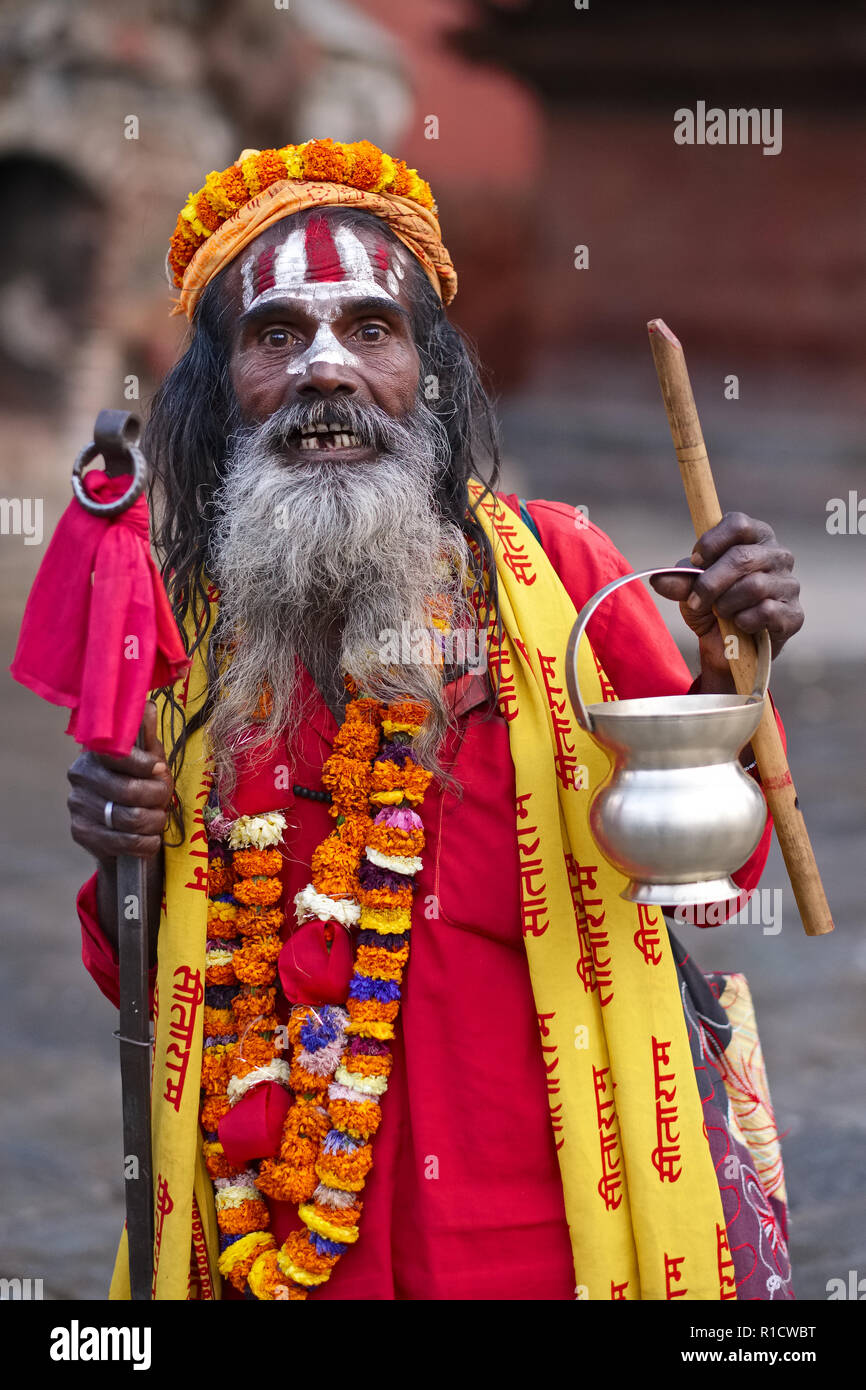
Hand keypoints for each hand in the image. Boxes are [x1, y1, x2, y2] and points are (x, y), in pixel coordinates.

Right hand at [67, 700, 173, 862]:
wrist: (126, 829)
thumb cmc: (141, 785)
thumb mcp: (149, 760)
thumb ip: (147, 736)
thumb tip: (149, 706)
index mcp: (94, 753)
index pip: (115, 754)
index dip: (141, 763)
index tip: (159, 769)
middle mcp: (79, 777)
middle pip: (127, 791)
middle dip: (156, 797)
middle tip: (164, 800)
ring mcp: (77, 806)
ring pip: (129, 818)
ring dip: (154, 821)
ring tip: (158, 819)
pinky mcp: (81, 833)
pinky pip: (124, 842)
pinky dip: (146, 843)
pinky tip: (151, 839)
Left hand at [649, 511, 803, 678]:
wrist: (727, 648)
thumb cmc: (712, 607)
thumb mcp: (690, 592)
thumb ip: (679, 581)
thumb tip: (658, 579)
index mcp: (755, 538)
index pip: (738, 524)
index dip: (712, 542)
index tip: (695, 561)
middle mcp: (778, 555)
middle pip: (742, 557)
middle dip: (710, 582)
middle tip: (696, 600)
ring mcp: (789, 584)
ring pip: (753, 585)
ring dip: (726, 603)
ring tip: (720, 613)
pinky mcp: (794, 614)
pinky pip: (766, 612)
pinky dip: (743, 621)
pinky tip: (739, 625)